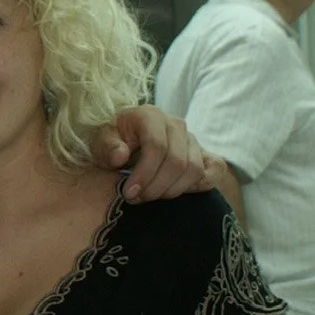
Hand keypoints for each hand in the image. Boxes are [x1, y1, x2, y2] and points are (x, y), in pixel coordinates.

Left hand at [92, 106, 216, 200]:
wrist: (128, 141)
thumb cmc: (113, 141)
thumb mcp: (100, 142)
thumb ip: (106, 147)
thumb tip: (119, 157)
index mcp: (150, 116)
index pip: (157, 147)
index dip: (144, 173)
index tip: (129, 192)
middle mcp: (176, 124)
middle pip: (177, 162)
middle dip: (156, 187)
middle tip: (137, 199)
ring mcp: (193, 138)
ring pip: (194, 170)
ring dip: (172, 190)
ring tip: (150, 196)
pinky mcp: (205, 152)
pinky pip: (215, 170)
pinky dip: (199, 185)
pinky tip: (176, 191)